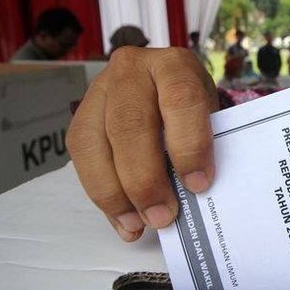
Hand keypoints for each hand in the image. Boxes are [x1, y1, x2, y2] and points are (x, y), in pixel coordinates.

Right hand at [67, 47, 218, 241]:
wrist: (165, 88)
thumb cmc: (193, 110)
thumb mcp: (209, 118)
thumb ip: (202, 147)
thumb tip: (195, 198)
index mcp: (174, 65)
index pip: (181, 100)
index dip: (189, 145)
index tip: (198, 185)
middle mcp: (132, 68)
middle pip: (130, 125)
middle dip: (145, 179)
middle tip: (163, 216)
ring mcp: (100, 89)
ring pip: (94, 143)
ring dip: (115, 193)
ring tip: (139, 224)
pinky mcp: (80, 115)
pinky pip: (81, 157)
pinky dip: (102, 195)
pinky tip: (122, 219)